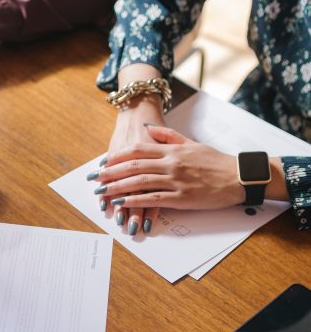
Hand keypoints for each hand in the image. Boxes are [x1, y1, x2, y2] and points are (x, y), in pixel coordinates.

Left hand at [95, 125, 242, 214]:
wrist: (237, 176)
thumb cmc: (215, 161)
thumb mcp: (190, 143)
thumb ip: (167, 136)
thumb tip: (147, 128)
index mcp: (172, 150)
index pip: (138, 149)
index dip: (117, 155)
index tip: (104, 161)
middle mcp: (170, 163)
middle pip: (133, 165)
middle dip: (111, 172)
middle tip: (95, 178)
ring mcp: (175, 180)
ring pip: (139, 182)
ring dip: (117, 187)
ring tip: (102, 191)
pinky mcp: (180, 197)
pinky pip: (152, 199)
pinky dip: (135, 200)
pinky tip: (121, 203)